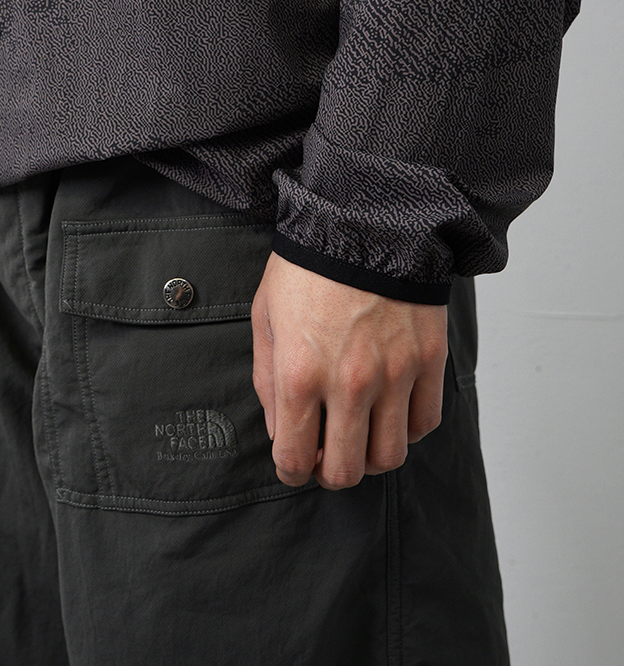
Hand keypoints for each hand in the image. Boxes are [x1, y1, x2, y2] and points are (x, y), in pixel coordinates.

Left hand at [251, 252, 447, 489]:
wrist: (363, 221)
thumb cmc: (309, 267)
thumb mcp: (266, 318)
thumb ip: (268, 381)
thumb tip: (281, 430)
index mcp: (299, 374)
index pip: (295, 458)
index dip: (291, 470)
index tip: (294, 462)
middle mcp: (349, 383)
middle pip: (346, 471)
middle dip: (330, 473)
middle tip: (327, 455)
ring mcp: (395, 374)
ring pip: (390, 457)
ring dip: (370, 456)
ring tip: (360, 434)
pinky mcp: (429, 361)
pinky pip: (424, 423)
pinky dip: (406, 429)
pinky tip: (390, 411)